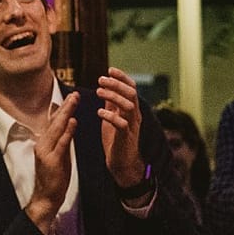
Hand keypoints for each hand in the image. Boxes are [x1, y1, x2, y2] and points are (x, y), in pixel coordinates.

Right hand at [24, 92, 77, 234]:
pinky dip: (67, 132)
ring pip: (57, 128)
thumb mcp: (60, 154)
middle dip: (65, 106)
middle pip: (55, 121)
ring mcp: (46, 152)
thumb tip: (69, 122)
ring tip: (73, 101)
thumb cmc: (54, 177)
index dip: (62, 108)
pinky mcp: (51, 161)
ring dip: (66, 113)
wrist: (47, 197)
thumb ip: (63, 138)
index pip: (53, 121)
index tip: (70, 96)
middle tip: (74, 93)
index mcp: (44, 142)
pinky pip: (61, 143)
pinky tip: (73, 122)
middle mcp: (42, 144)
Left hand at [95, 68, 146, 188]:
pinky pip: (122, 124)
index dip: (122, 77)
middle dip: (117, 84)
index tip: (110, 69)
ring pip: (128, 106)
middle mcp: (135, 116)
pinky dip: (111, 116)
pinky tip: (100, 113)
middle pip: (131, 94)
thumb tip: (105, 88)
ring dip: (113, 97)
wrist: (122, 164)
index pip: (132, 88)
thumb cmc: (116, 141)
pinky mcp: (126, 138)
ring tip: (98, 92)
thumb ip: (111, 105)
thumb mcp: (112, 118)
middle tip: (101, 79)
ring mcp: (132, 127)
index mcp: (132, 110)